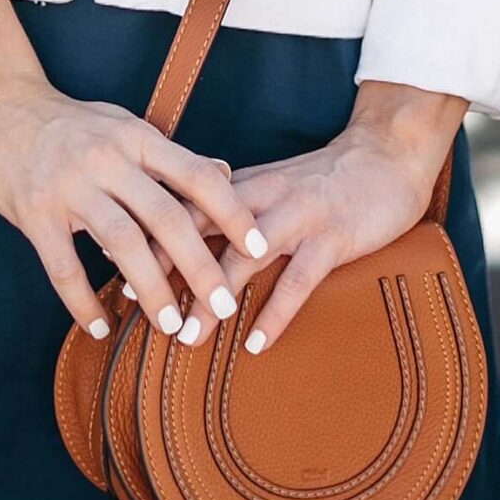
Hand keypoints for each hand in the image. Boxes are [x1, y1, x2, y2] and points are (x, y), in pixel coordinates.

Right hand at [0, 73, 271, 345]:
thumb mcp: (123, 126)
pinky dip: (84, 302)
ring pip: (121, 244)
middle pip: (166, 216)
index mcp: (136, 137)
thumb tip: (224, 174)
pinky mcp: (34, 212)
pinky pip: (64, 267)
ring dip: (151, 289)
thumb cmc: (67, 122)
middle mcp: (108, 158)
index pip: (195, 175)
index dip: (232, 212)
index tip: (258, 248)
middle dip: (200, 266)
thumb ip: (168, 155)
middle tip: (223, 307)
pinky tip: (101, 326)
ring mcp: (69, 185)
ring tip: (171, 325)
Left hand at [124, 116, 444, 354]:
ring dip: (213, 299)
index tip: (112, 258)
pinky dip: (275, 311)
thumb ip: (235, 209)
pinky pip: (299, 279)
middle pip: (205, 228)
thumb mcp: (275, 187)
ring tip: (187, 338)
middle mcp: (264, 195)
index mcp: (246, 183)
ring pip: (245, 258)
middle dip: (166, 264)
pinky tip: (255, 343)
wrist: (388, 155)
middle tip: (135, 302)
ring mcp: (299, 215)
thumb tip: (189, 240)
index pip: (186, 205)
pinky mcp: (333, 236)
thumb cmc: (328, 180)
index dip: (148, 230)